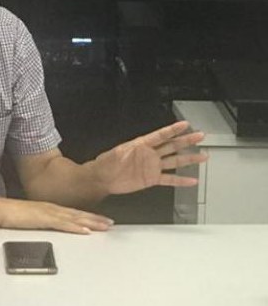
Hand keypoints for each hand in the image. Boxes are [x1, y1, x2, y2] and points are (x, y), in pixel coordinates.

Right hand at [0, 197, 113, 234]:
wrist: (1, 209)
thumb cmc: (13, 214)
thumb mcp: (32, 218)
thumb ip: (43, 221)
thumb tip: (51, 227)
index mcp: (50, 208)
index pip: (74, 213)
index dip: (90, 216)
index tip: (102, 220)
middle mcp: (52, 208)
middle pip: (79, 214)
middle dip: (96, 219)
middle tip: (110, 223)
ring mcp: (49, 213)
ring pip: (75, 218)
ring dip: (91, 222)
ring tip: (104, 226)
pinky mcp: (43, 219)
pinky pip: (63, 224)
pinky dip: (75, 227)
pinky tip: (85, 230)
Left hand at [92, 121, 206, 194]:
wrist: (103, 178)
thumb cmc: (107, 163)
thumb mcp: (116, 152)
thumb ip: (127, 150)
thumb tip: (130, 149)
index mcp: (141, 144)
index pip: (161, 135)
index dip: (173, 130)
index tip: (185, 124)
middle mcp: (150, 154)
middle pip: (172, 145)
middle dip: (186, 140)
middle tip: (200, 136)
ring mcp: (152, 166)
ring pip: (174, 161)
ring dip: (189, 159)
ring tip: (202, 156)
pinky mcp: (152, 178)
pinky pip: (169, 179)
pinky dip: (181, 180)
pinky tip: (191, 180)